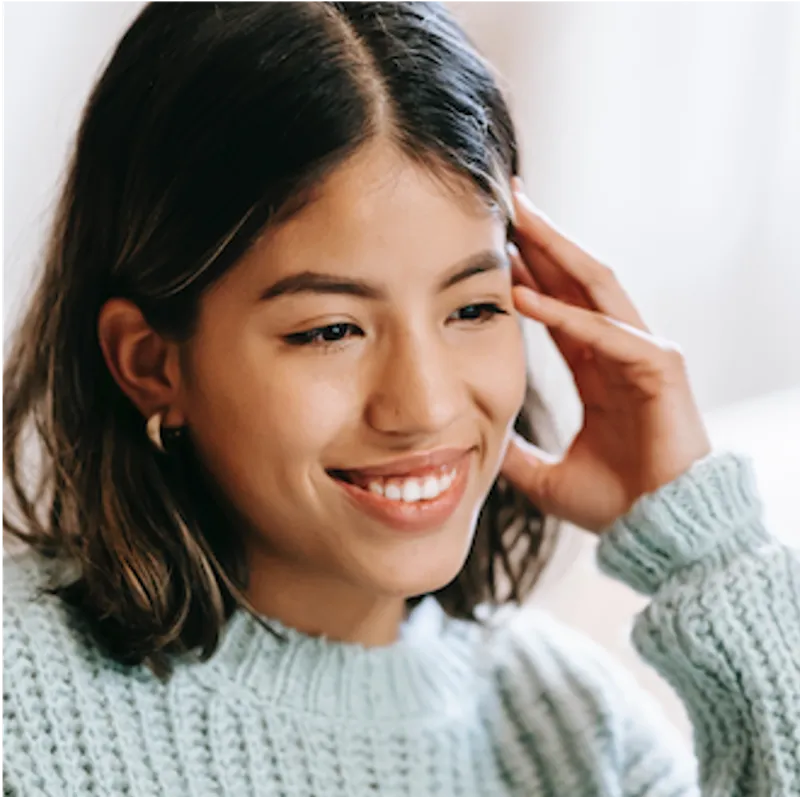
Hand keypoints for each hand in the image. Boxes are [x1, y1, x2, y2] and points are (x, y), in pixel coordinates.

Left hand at [501, 179, 711, 532]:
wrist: (660, 534)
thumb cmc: (617, 505)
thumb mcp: (547, 476)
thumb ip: (515, 454)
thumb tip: (478, 448)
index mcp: (597, 368)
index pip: (558, 303)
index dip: (528, 269)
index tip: (492, 239)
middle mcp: (619, 351)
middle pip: (576, 279)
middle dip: (542, 237)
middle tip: (506, 197)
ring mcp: (642, 355)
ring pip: (595, 288)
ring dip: (555, 251)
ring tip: (517, 216)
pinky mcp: (659, 370)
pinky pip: (606, 333)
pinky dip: (566, 315)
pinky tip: (525, 296)